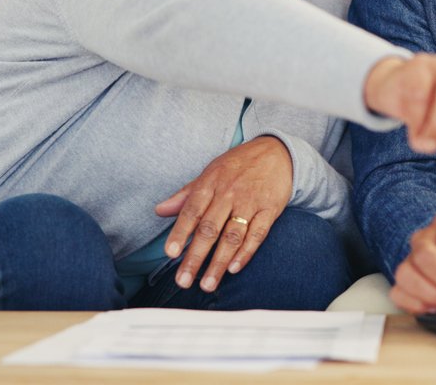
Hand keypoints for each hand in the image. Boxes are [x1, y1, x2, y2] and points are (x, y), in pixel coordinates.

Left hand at [154, 135, 292, 292]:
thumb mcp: (210, 173)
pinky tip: (234, 268)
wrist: (276, 152)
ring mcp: (250, 203)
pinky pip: (257, 234)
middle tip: (183, 280)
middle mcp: (229, 194)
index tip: (170, 253)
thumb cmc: (237, 165)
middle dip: (195, 257)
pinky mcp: (269, 210)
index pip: (191, 211)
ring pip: (232, 236)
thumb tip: (160, 210)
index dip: (180, 233)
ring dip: (219, 262)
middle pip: (209, 229)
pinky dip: (246, 253)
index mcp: (210, 184)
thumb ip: (185, 195)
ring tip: (207, 284)